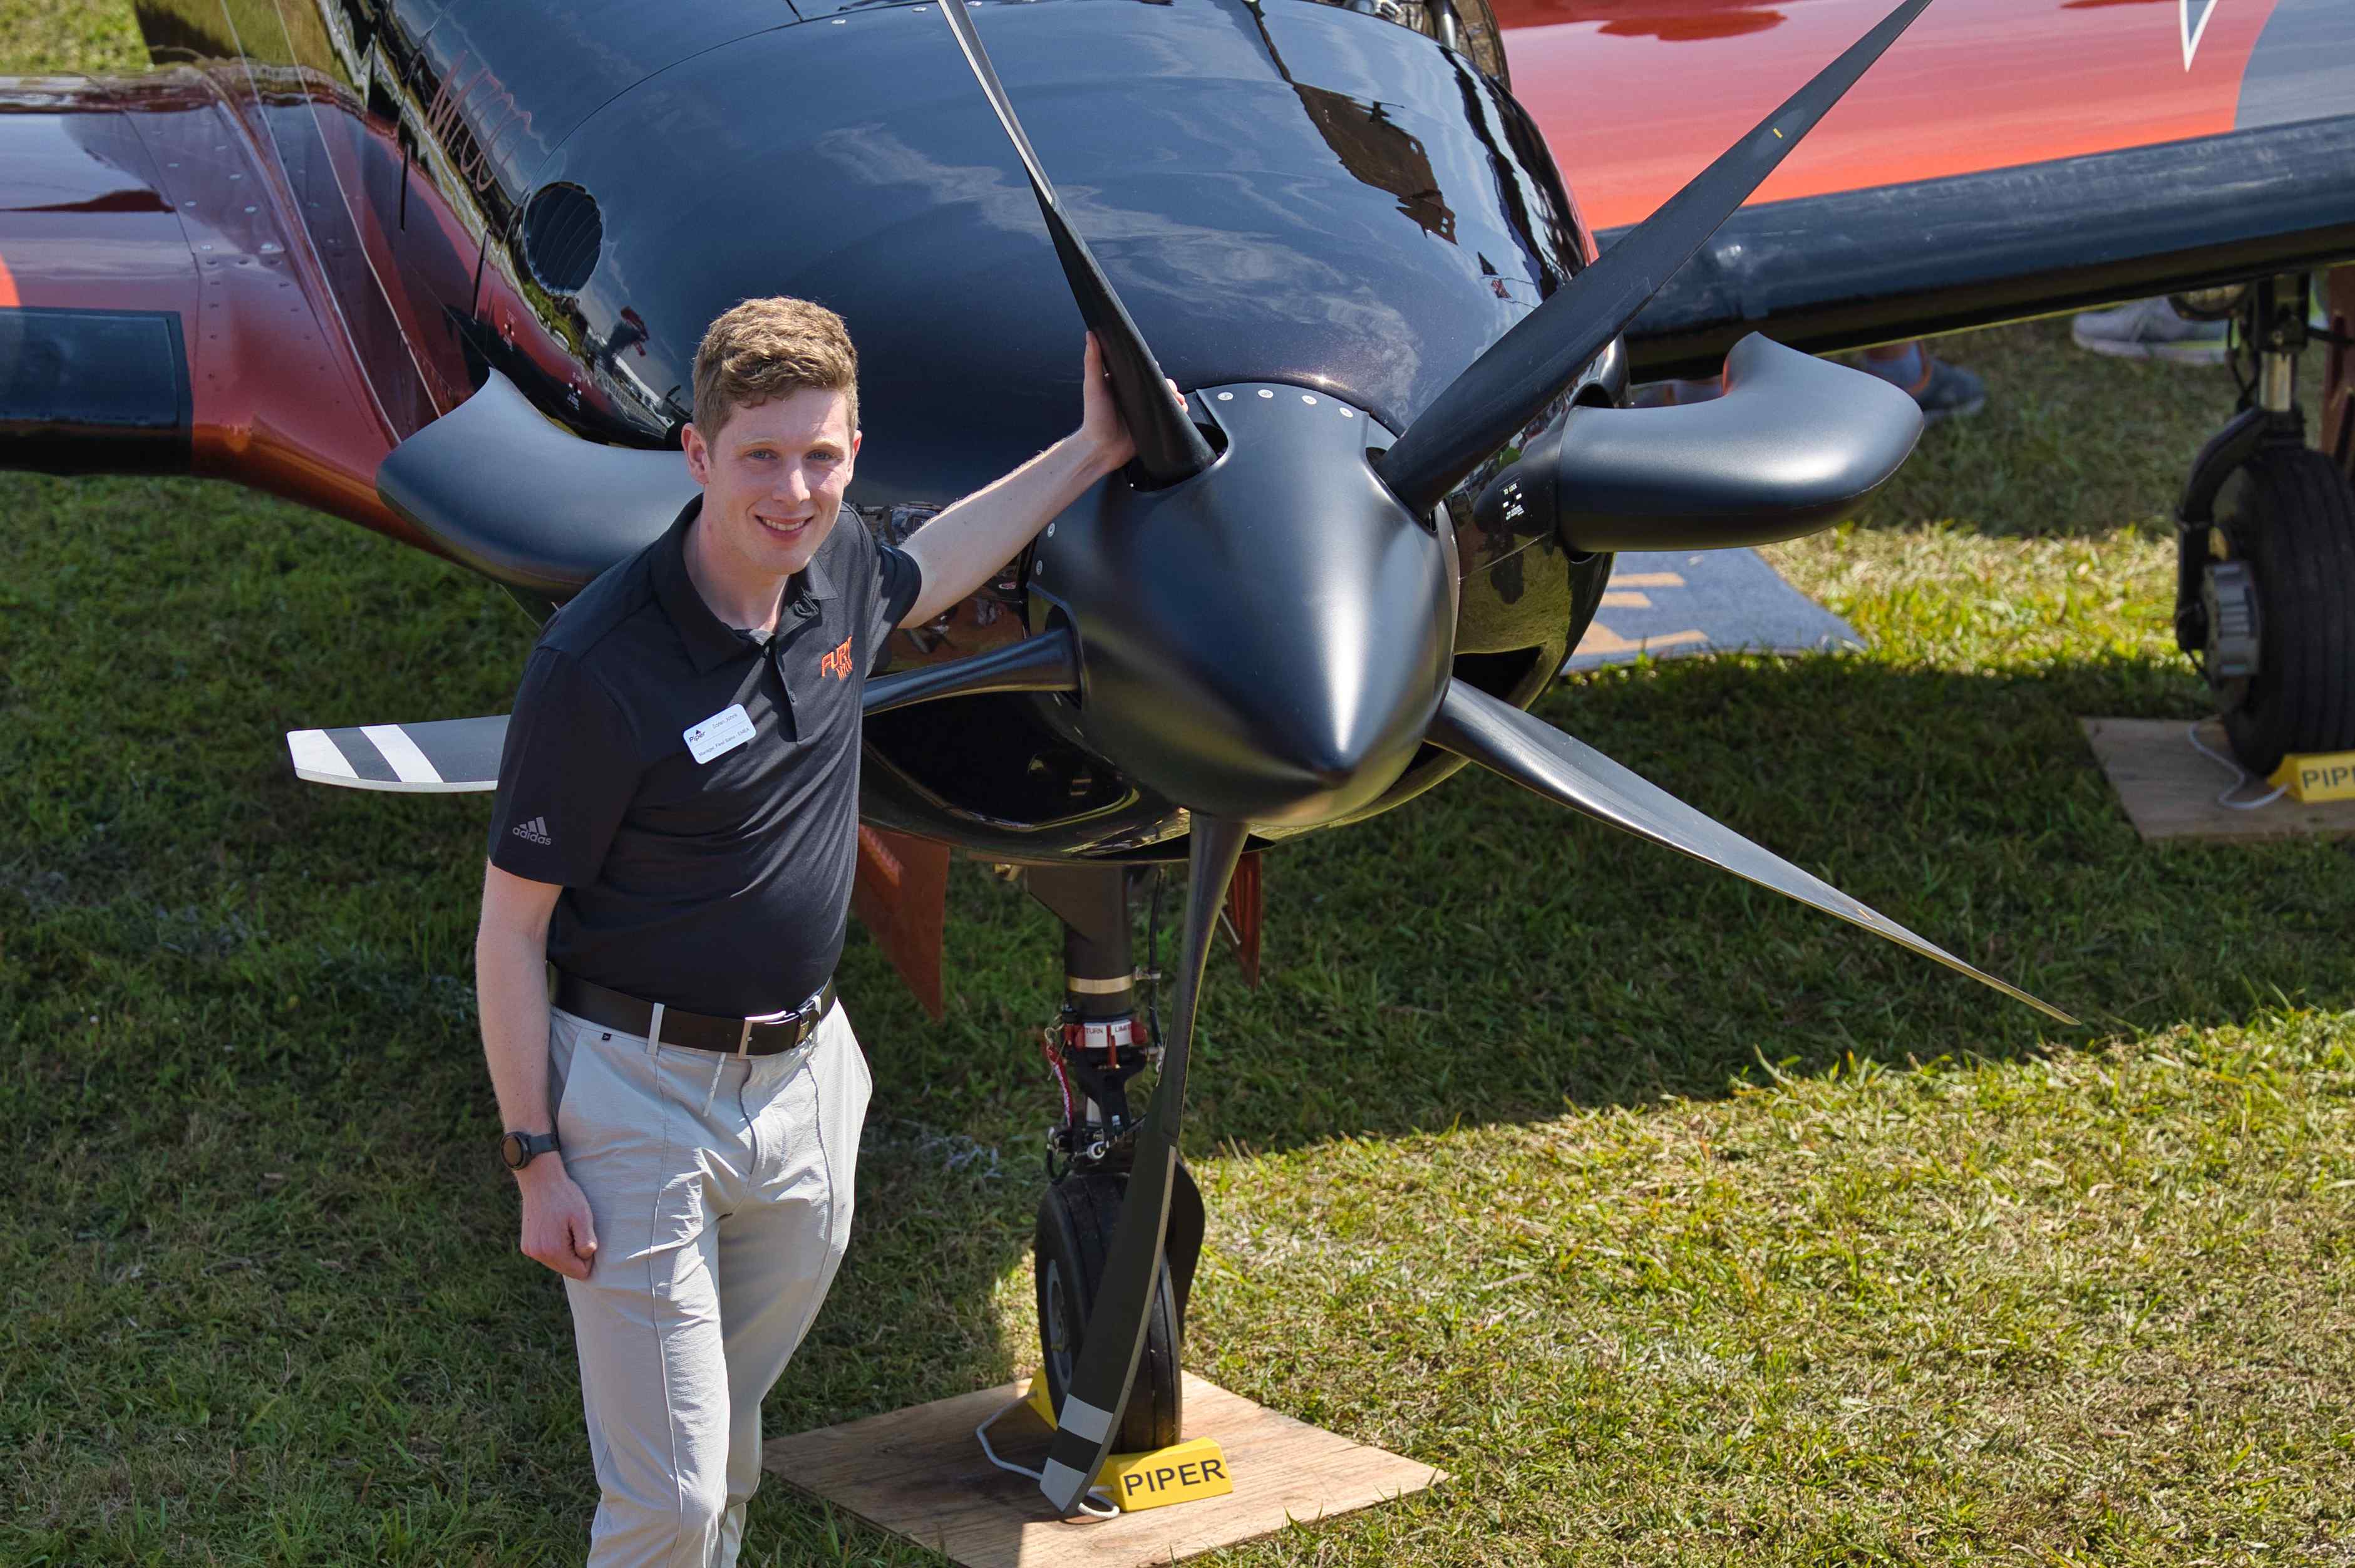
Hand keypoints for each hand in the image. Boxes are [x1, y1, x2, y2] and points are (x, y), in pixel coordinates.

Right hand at [517, 1160, 598, 1280]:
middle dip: (576, 1255)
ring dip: (566, 1250)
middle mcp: (538, 1255)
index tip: (586, 1236)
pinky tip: (556, 1228)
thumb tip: (586, 1258)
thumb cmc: (565, 1197)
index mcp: (553, 1251)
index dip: (588, 1257)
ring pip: (557, 1263)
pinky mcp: (527, 1245)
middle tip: (576, 1230)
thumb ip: (587, 1242)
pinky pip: (547, 1255)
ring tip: (565, 1227)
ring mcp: (530, 1250)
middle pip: (568, 1269)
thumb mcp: (583, 1217)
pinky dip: (555, 1246)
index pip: (580, 1272)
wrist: (540, 1180)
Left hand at [1077, 333, 1183, 478]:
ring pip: (1167, 399)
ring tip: (1178, 402)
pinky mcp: (1152, 425)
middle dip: (1169, 385)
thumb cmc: (1094, 418)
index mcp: (1123, 383)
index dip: (1153, 369)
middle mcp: (1135, 396)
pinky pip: (1169, 416)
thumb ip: (1093, 361)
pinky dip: (1178, 413)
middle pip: (1159, 384)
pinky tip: (1180, 412)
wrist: (1101, 450)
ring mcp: (1144, 411)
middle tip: (1170, 391)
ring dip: (1176, 398)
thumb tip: (1091, 334)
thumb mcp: (1093, 386)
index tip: (1157, 369)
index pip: (1142, 370)